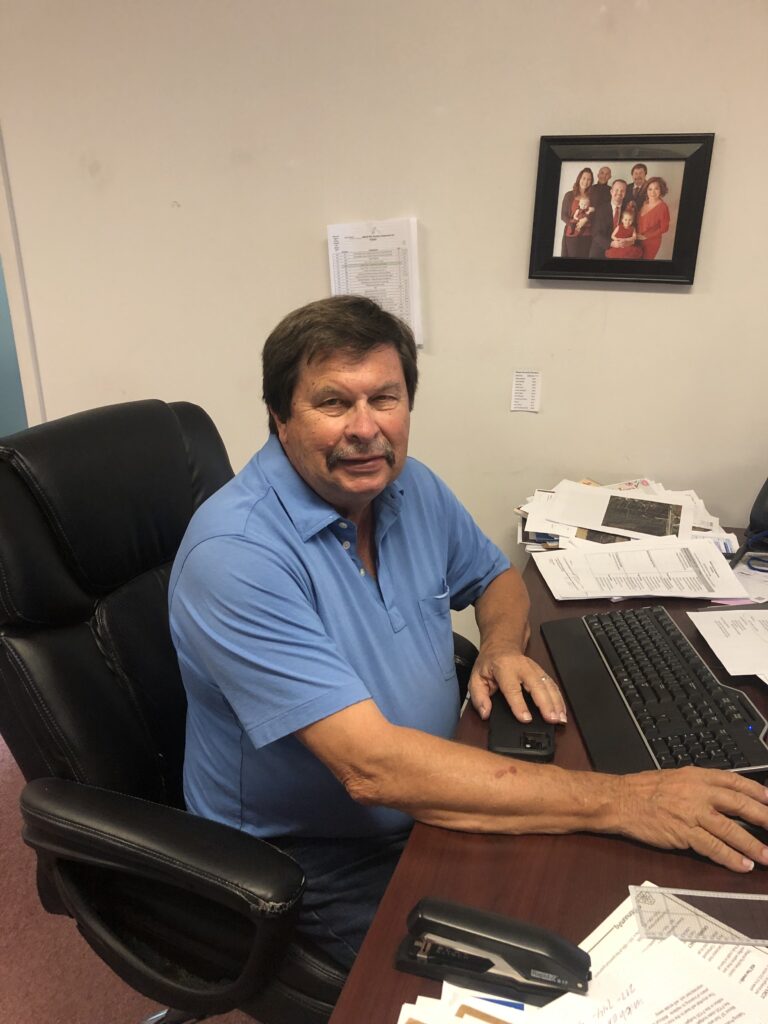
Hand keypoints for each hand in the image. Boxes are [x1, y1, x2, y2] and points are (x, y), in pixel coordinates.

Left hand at [469, 644, 565, 724]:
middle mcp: (522, 667)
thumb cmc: (490, 663)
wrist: (502, 645)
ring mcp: (534, 669)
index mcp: (504, 668)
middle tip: (551, 719)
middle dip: (545, 704)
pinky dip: (559, 698)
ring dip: (556, 702)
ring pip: (548, 685)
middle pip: (536, 686)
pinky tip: (562, 710)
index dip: (519, 705)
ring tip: (560, 718)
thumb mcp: (476, 678)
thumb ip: (479, 697)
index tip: (525, 718)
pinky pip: (552, 685)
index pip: (512, 689)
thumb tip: (485, 713)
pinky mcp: (541, 672)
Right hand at [617, 767, 767, 871]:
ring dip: (753, 845)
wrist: (620, 800)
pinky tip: (742, 865)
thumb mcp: (676, 778)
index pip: (735, 781)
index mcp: (697, 776)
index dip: (757, 791)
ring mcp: (692, 813)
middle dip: (764, 817)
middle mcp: (698, 792)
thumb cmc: (644, 790)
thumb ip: (700, 785)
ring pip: (730, 829)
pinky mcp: (684, 832)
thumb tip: (724, 795)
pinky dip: (730, 857)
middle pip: (739, 804)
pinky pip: (712, 847)